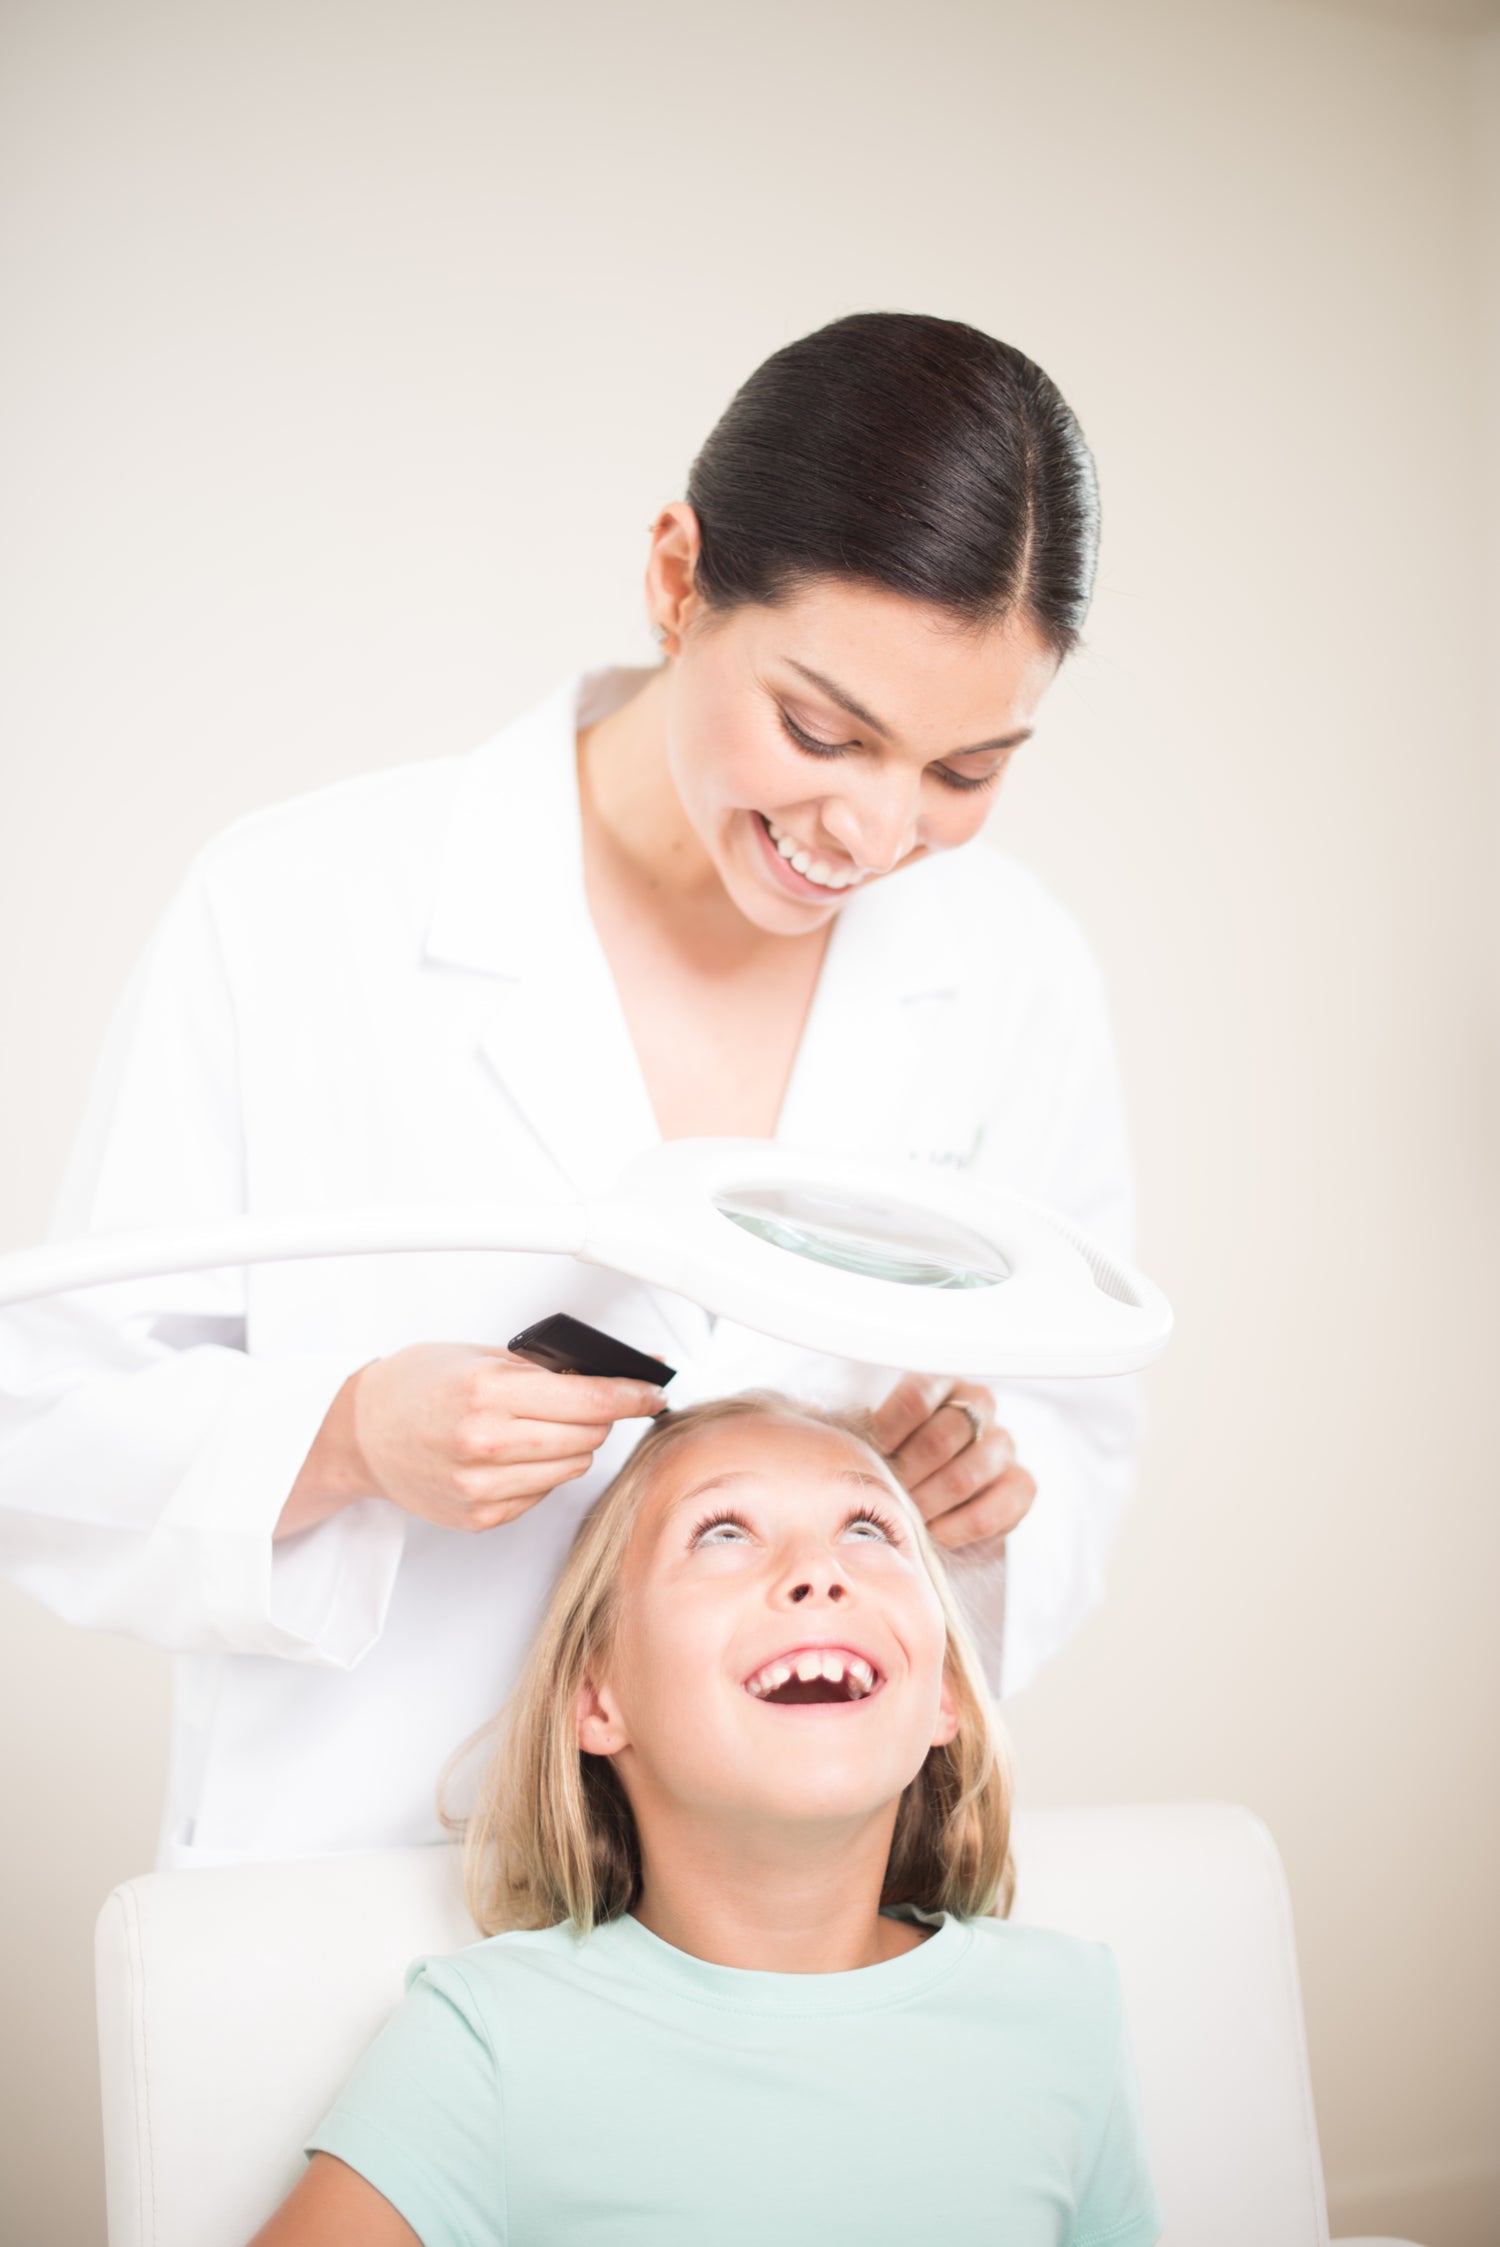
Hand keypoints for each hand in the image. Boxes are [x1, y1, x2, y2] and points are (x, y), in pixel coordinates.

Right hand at [279, 1344, 666, 1538]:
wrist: (361, 1433)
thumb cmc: (416, 1386)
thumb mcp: (480, 1355)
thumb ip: (543, 1369)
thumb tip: (609, 1373)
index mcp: (488, 1394)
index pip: (590, 1399)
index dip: (632, 1394)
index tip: (653, 1391)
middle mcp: (486, 1444)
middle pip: (588, 1436)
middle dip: (601, 1415)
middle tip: (593, 1400)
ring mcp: (482, 1487)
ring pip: (572, 1468)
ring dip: (574, 1445)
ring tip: (547, 1425)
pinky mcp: (480, 1516)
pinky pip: (543, 1494)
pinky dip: (544, 1472)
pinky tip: (520, 1453)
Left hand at [870, 1375, 1035, 1557]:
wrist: (938, 1501)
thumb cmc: (901, 1461)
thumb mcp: (880, 1439)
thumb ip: (865, 1434)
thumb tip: (839, 1445)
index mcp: (942, 1383)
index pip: (917, 1397)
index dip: (886, 1431)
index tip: (864, 1457)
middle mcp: (980, 1406)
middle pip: (941, 1437)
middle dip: (905, 1475)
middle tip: (882, 1496)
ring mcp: (1004, 1445)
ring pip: (964, 1475)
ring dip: (927, 1504)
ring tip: (903, 1517)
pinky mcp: (1021, 1485)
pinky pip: (990, 1511)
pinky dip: (954, 1529)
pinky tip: (933, 1534)